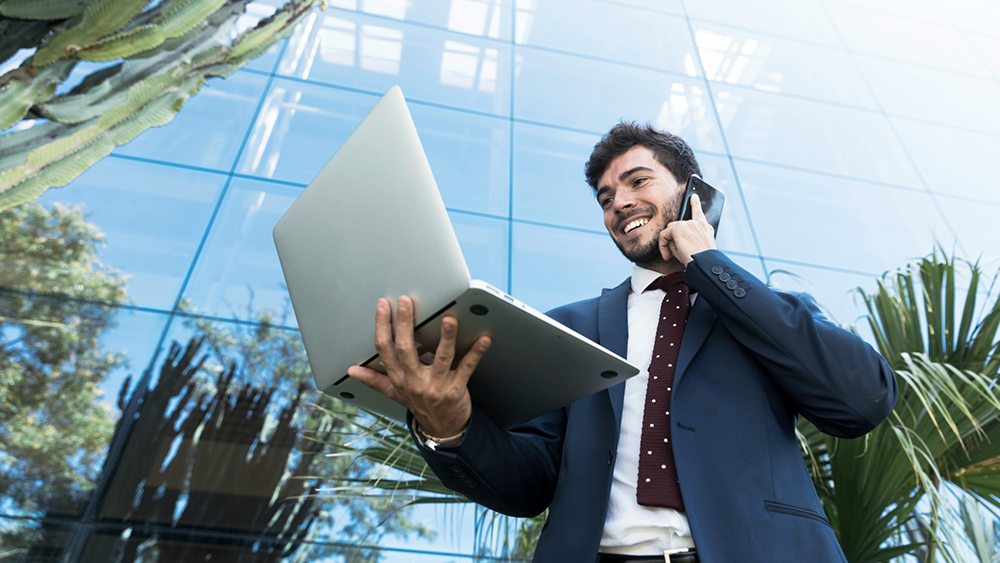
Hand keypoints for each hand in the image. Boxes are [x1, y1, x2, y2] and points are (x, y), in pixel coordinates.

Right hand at [347, 296, 490, 437]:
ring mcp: (436, 386)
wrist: (443, 430)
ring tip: (449, 319)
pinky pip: (467, 368)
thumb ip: (375, 379)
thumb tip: (353, 370)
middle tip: (406, 302)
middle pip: (406, 349)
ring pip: (441, 358)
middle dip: (404, 324)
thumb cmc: (420, 405)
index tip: (383, 305)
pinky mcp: (456, 389)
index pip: (385, 350)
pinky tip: (484, 339)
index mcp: (399, 378)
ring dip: (446, 337)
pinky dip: (476, 353)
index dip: (381, 326)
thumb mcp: (395, 393)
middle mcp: (414, 381)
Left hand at [658, 192, 716, 264]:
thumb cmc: (702, 262)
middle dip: (675, 240)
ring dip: (670, 244)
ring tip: (676, 256)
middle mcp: (699, 224)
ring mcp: (689, 224)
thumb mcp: (697, 251)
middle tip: (677, 254)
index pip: (699, 214)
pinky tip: (667, 255)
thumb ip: (687, 241)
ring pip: (671, 232)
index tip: (693, 197)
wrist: (705, 265)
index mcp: (706, 229)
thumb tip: (671, 241)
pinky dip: (663, 246)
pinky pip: (663, 235)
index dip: (695, 204)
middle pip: (678, 227)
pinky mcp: (679, 228)